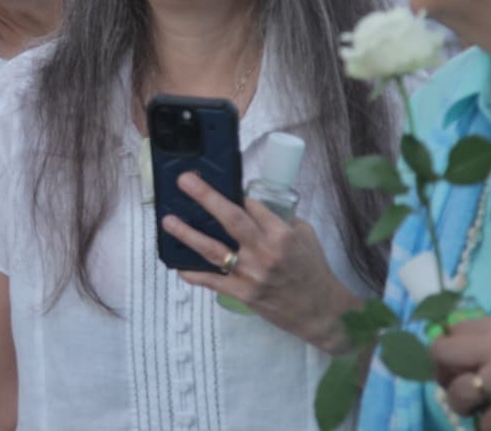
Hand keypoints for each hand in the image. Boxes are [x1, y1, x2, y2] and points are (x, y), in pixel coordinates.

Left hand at [160, 171, 358, 351]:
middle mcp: (264, 251)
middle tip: (185, 180)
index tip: (221, 183)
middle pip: (230, 219)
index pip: (251, 205)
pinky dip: (195, 274)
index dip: (235, 193)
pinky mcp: (244, 294)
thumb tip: (253, 207)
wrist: (321, 311)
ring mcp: (252, 274)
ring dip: (189, 234)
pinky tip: (179, 266)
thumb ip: (280, 221)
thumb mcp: (305, 236)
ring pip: (214, 250)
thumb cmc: (313, 270)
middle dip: (206, 197)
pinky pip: (214, 282)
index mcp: (282, 234)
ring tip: (168, 220)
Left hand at [431, 315, 490, 430]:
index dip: (447, 351)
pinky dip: (487, 428)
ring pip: (456, 392)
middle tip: (456, 387)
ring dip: (461, 406)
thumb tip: (455, 356)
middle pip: (441, 354)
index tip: (454, 365)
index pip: (450, 331)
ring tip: (478, 409)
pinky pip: (484, 423)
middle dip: (442, 374)